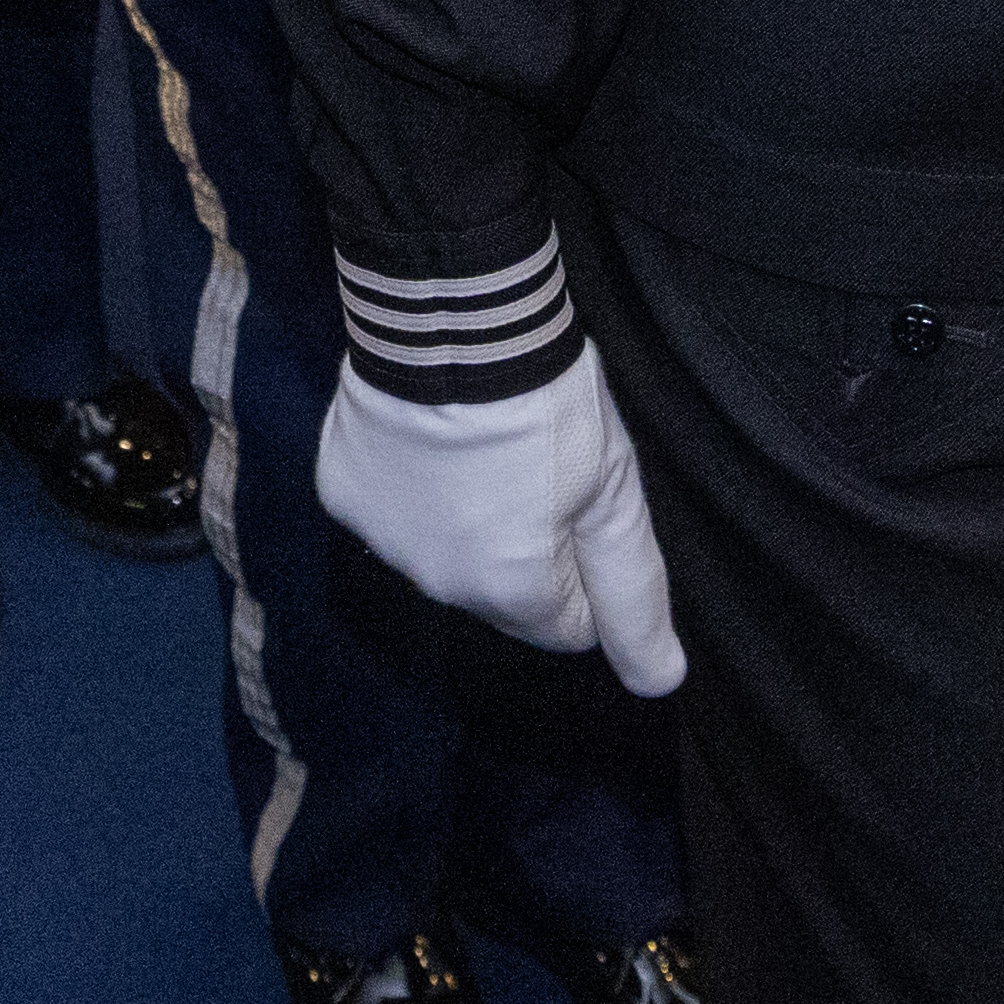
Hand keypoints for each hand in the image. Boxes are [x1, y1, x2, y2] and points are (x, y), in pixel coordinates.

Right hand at [318, 347, 686, 695]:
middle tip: (536, 468)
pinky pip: (391, 512)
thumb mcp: (614, 497)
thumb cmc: (549, 406)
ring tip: (481, 445)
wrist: (453, 321)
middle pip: (503, 593)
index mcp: (511, 593)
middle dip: (525, 548)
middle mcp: (438, 586)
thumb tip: (661, 682)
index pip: (569, 627)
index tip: (583, 503)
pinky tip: (427, 436)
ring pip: (443, 554)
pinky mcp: (342, 494)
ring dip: (465, 518)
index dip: (585, 568)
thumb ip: (633, 597)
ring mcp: (382, 540)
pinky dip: (410, 486)